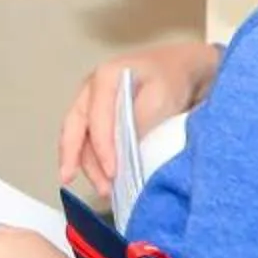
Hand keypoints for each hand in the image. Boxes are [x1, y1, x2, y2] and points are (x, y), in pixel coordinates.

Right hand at [57, 41, 219, 195]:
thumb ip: (139, 121)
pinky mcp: (99, 116)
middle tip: (80, 183)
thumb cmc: (172, 78)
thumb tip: (123, 149)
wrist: (183, 68)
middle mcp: (91, 89)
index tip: (112, 172)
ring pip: (79, 136)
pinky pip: (87, 139)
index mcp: (105, 77)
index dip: (102, 148)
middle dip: (74, 157)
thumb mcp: (161, 97)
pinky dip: (90, 160)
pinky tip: (100, 178)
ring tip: (103, 189)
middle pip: (75, 127)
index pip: (97, 119)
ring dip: (86, 164)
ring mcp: (92, 102)